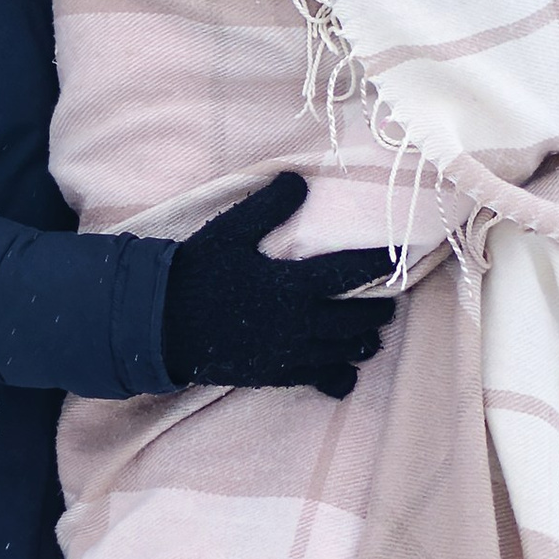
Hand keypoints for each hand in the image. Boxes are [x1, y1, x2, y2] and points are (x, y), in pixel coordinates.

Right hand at [161, 173, 395, 398]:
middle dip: (376, 311)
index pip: (349, 272)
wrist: (160, 324)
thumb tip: (300, 179)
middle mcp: (297, 322)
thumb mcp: (229, 231)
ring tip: (371, 337)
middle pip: (354, 320)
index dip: (378, 263)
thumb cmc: (195, 272)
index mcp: (291, 284)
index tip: (398, 255)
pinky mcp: (274, 374)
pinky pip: (317, 379)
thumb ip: (268, 206)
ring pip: (341, 352)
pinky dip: (338, 377)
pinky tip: (347, 374)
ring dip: (361, 343)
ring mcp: (287, 352)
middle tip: (387, 304)